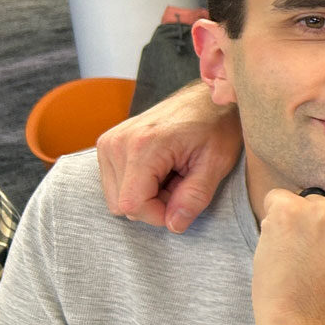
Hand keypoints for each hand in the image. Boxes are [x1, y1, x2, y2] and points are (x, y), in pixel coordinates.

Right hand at [96, 81, 241, 232]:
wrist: (206, 99)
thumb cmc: (216, 127)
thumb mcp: (216, 164)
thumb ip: (194, 197)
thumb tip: (174, 226)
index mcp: (143, 146)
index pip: (133, 205)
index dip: (160, 215)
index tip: (184, 202)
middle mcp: (117, 142)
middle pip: (123, 205)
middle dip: (155, 204)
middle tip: (181, 182)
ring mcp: (108, 142)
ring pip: (117, 198)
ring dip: (146, 195)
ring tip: (172, 174)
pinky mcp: (108, 144)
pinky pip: (115, 184)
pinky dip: (138, 185)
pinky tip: (160, 169)